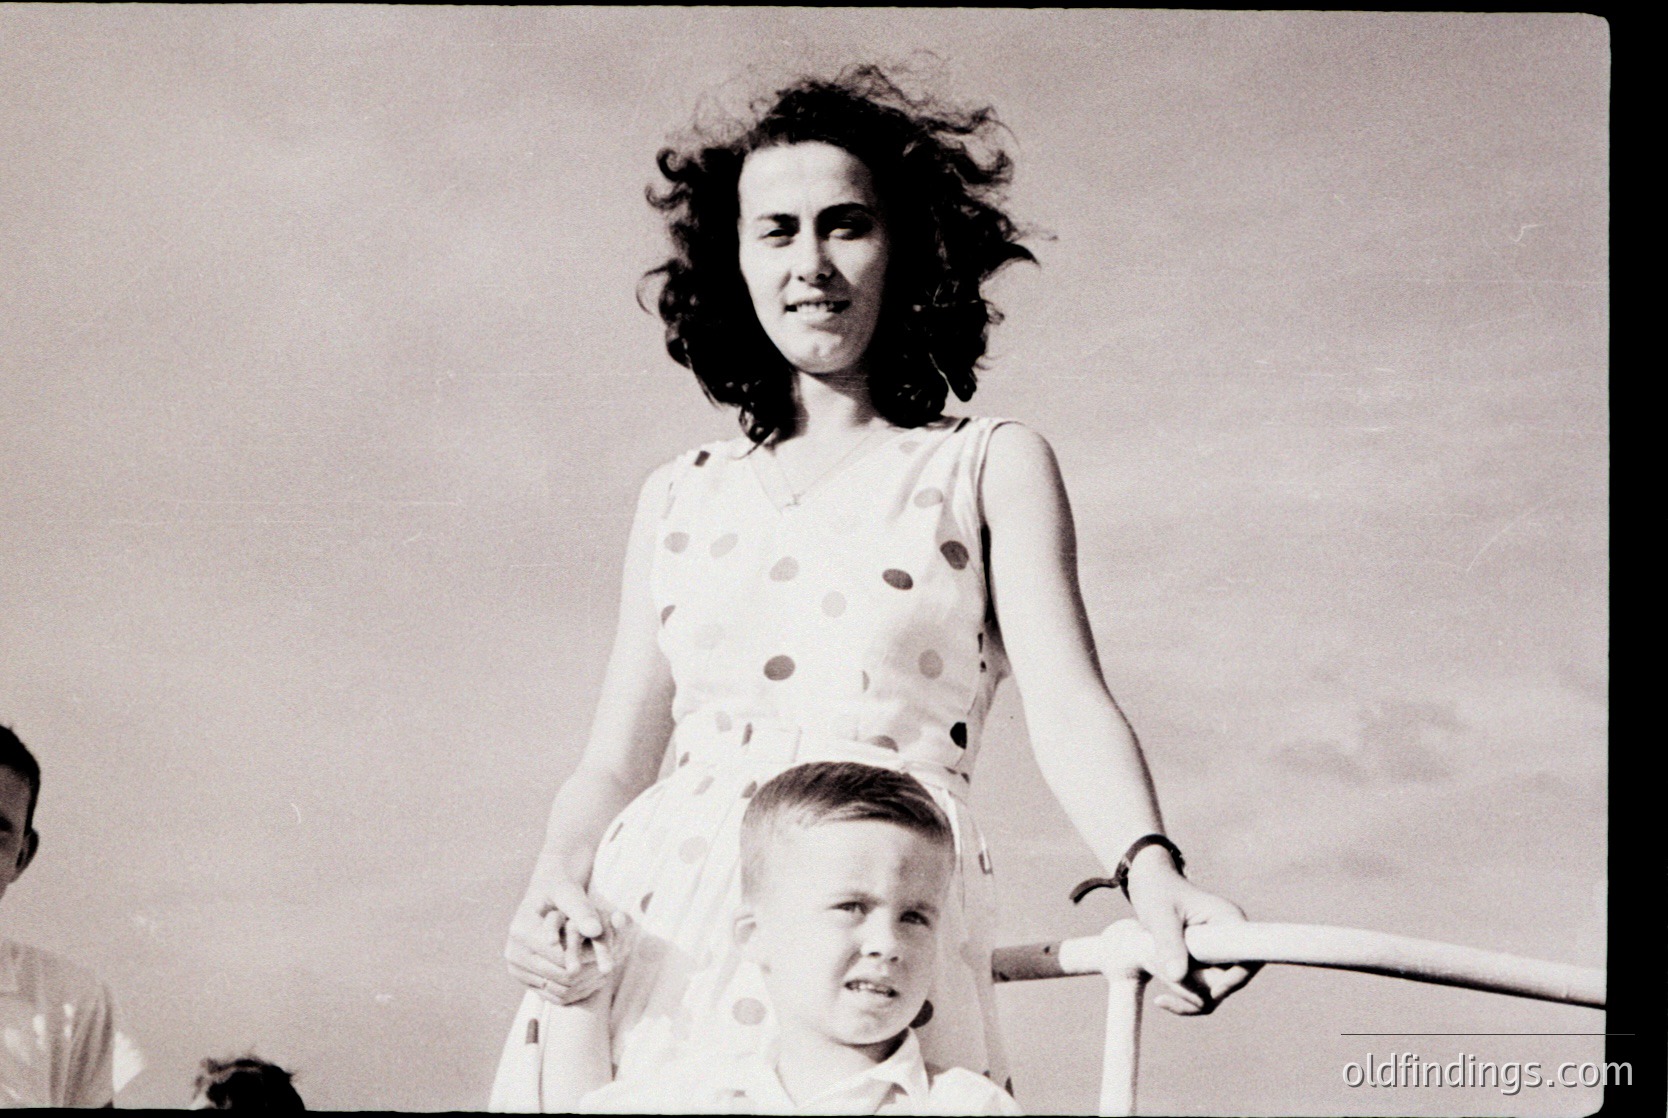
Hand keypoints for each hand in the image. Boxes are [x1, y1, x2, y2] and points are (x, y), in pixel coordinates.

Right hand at [504, 869, 624, 1004]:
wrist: (545, 893)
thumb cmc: (559, 887)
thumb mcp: (570, 891)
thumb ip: (582, 909)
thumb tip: (594, 930)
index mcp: (522, 931)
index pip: (561, 958)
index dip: (589, 958)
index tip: (612, 955)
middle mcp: (513, 952)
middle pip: (559, 976)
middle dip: (587, 973)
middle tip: (612, 968)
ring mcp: (516, 968)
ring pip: (558, 990)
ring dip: (584, 985)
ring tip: (606, 974)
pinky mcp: (523, 978)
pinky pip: (552, 995)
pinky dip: (574, 992)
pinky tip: (593, 980)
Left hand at [1124, 846, 1258, 1015]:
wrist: (1150, 887)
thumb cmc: (1157, 893)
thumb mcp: (1159, 915)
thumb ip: (1169, 943)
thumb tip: (1177, 977)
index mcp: (1229, 921)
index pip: (1249, 958)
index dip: (1236, 978)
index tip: (1214, 990)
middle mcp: (1231, 941)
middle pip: (1227, 982)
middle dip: (1193, 986)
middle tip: (1156, 963)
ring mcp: (1220, 956)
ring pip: (1213, 994)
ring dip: (1183, 992)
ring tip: (1151, 963)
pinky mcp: (1207, 967)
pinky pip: (1203, 996)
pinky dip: (1183, 1000)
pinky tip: (1160, 1000)